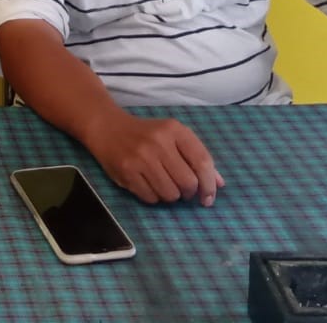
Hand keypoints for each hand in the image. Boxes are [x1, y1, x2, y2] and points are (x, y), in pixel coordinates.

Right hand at [86, 112, 223, 205]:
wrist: (107, 127)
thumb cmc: (146, 134)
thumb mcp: (173, 136)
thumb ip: (197, 157)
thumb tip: (219, 184)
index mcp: (174, 130)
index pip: (202, 162)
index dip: (209, 184)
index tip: (208, 197)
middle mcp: (158, 142)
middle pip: (188, 182)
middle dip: (189, 192)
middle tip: (183, 190)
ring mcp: (141, 158)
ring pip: (170, 194)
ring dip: (171, 196)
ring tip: (164, 185)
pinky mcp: (127, 172)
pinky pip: (151, 198)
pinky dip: (154, 197)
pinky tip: (148, 185)